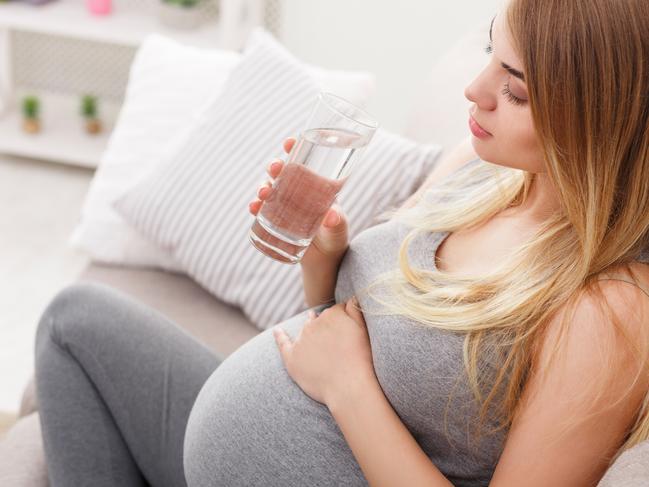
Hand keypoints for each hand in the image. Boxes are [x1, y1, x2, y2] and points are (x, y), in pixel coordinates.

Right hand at [248, 136, 349, 266]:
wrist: (324, 261)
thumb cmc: (335, 238)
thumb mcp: (338, 229)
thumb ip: (337, 222)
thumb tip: (332, 216)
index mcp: (316, 185)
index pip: (305, 161)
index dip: (295, 148)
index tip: (289, 142)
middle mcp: (298, 191)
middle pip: (283, 171)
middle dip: (275, 166)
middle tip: (275, 168)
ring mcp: (285, 204)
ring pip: (270, 187)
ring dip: (263, 185)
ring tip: (263, 193)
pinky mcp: (275, 219)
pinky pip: (262, 209)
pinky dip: (255, 206)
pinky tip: (254, 207)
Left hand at [272, 297, 376, 407]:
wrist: (348, 387)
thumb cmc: (360, 359)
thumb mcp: (363, 327)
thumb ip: (356, 307)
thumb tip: (352, 296)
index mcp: (332, 314)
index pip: (337, 311)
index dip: (344, 320)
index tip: (349, 331)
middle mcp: (314, 323)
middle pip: (320, 320)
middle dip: (327, 325)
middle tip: (337, 340)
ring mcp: (302, 340)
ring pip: (306, 330)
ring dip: (310, 330)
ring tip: (316, 338)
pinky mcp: (292, 358)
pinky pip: (283, 343)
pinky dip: (279, 336)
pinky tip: (277, 331)